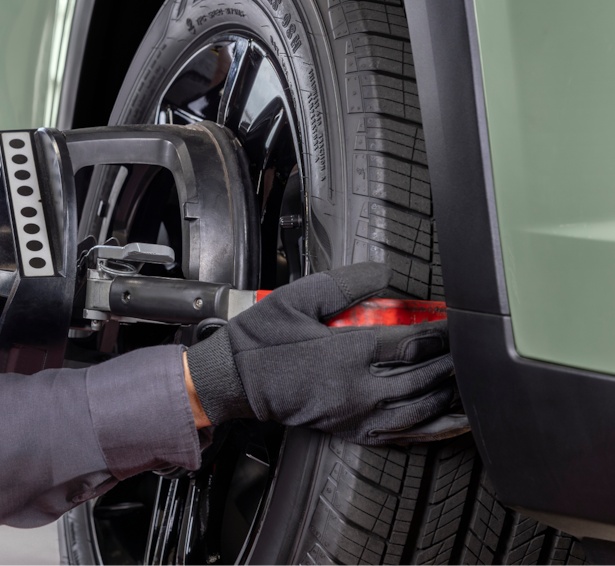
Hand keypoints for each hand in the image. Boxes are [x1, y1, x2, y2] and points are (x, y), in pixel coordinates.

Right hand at [185, 262, 467, 444]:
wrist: (233, 381)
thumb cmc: (260, 340)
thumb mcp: (296, 298)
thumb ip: (344, 283)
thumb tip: (386, 271)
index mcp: (346, 352)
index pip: (412, 341)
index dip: (442, 331)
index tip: (457, 321)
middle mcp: (358, 388)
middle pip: (424, 377)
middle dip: (453, 363)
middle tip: (474, 349)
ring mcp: (356, 414)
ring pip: (421, 410)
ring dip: (450, 395)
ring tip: (470, 382)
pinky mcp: (352, 431)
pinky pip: (405, 435)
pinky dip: (435, 429)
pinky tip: (454, 421)